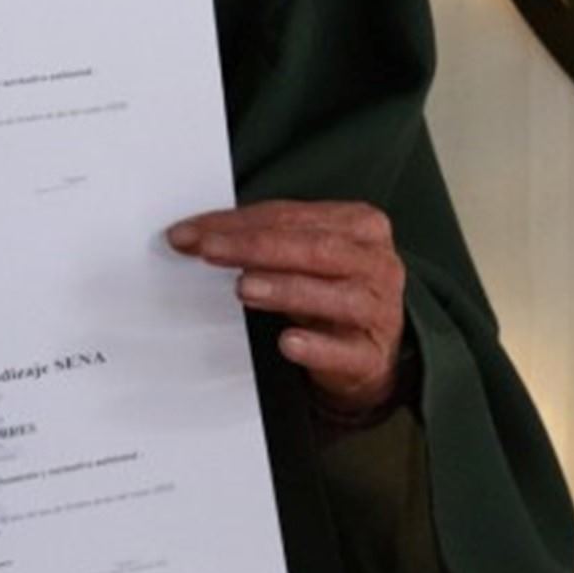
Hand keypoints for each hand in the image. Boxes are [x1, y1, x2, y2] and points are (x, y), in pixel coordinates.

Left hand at [167, 202, 405, 417]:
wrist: (370, 354)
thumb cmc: (329, 293)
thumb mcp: (304, 260)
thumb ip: (263, 242)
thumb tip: (195, 236)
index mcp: (360, 226)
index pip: (293, 217)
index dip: (241, 223)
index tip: (193, 233)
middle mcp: (376, 263)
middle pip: (315, 248)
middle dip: (258, 247)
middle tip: (210, 250)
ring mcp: (379, 309)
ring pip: (336, 295)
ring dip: (286, 289)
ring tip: (244, 288)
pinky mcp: (372, 355)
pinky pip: (346, 351)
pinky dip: (316, 347)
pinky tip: (288, 342)